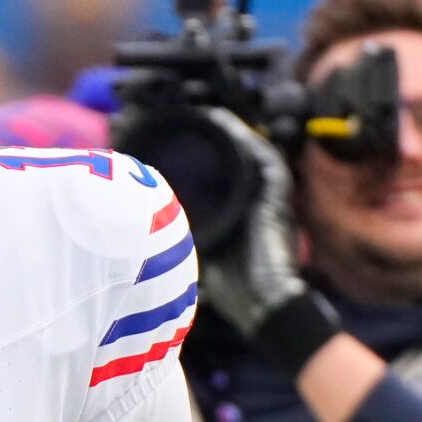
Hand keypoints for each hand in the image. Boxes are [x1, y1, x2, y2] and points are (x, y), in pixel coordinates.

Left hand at [195, 108, 307, 336]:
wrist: (264, 307)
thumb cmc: (234, 290)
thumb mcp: (197, 254)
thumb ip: (180, 237)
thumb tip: (144, 224)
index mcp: (237, 210)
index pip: (220, 171)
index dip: (201, 152)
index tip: (176, 135)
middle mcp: (254, 200)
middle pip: (235, 156)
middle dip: (214, 135)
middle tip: (189, 118)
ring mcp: (268, 199)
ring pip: (252, 153)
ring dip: (231, 132)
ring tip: (208, 115)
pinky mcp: (278, 201)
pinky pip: (267, 162)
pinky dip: (249, 143)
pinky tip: (228, 127)